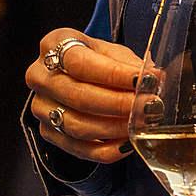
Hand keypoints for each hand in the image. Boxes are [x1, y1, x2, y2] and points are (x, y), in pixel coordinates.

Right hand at [25, 28, 142, 164]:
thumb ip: (130, 65)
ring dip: (114, 128)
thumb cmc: (95, 60)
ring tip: (141, 124)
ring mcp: (41, 107)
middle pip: (78, 96)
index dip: (114, 74)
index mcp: (54, 45)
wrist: (72, 76)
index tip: (145, 81)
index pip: (80, 62)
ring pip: (77, 125)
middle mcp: (40, 76)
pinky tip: (128, 143)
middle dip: (118, 104)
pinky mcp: (47, 133)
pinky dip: (106, 150)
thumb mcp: (112, 53)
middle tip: (148, 107)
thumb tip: (155, 78)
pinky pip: (78, 148)